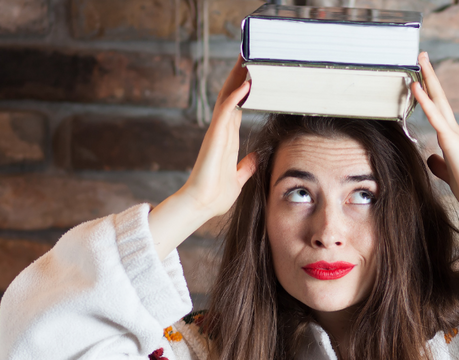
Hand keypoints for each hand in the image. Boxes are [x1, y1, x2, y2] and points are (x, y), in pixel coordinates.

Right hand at [148, 55, 256, 259]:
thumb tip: (256, 158)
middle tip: (248, 55)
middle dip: (239, 76)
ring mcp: (217, 132)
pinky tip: (246, 83)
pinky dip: (236, 96)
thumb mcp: (239, 178)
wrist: (203, 205)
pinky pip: (226, 111)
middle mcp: (221, 131)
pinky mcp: (214, 137)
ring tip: (247, 58)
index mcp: (228, 139)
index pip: (238, 107)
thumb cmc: (216, 195)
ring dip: (237, 78)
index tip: (252, 74)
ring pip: (227, 97)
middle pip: (231, 96)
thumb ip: (246, 166)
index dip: (244, 90)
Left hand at [411, 52, 458, 224]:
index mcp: (452, 138)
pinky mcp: (451, 139)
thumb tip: (430, 157)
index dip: (428, 92)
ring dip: (428, 78)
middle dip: (429, 75)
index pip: (437, 109)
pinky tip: (415, 85)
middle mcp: (453, 130)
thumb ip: (439, 165)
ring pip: (438, 99)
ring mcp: (453, 133)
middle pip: (439, 96)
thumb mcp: (448, 173)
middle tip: (421, 55)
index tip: (420, 76)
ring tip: (420, 59)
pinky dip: (424, 99)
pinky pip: (435, 115)